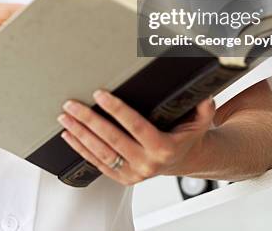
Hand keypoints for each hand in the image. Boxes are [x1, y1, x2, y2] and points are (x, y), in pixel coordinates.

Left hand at [57, 90, 215, 185]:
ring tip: (65, 117)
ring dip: (80, 134)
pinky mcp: (122, 178)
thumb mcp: (199, 122)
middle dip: (89, 120)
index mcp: (163, 148)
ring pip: (101, 153)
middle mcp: (146, 163)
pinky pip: (97, 163)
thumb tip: (205, 96)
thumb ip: (203, 108)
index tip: (100, 94)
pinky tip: (69, 135)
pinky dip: (80, 149)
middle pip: (112, 139)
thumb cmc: (185, 136)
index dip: (116, 109)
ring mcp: (133, 173)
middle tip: (73, 105)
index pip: (135, 125)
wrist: (183, 161)